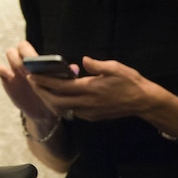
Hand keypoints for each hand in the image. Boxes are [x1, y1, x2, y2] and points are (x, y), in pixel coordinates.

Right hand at [0, 41, 68, 121]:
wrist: (43, 113)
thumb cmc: (54, 96)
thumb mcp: (61, 88)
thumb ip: (66, 77)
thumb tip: (74, 68)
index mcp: (35, 61)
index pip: (25, 47)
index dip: (28, 52)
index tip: (36, 63)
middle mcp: (23, 63)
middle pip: (16, 49)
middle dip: (21, 56)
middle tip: (29, 68)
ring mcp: (13, 71)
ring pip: (9, 54)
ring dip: (14, 62)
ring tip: (23, 74)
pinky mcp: (7, 81)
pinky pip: (0, 69)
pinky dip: (4, 71)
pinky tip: (11, 77)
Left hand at [30, 56, 154, 122]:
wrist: (145, 102)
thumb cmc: (131, 82)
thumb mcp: (115, 67)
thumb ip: (96, 65)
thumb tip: (83, 61)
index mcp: (91, 89)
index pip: (61, 86)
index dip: (44, 81)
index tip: (32, 75)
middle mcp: (88, 103)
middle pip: (57, 101)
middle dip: (42, 92)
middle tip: (32, 82)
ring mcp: (90, 112)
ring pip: (63, 109)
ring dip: (50, 100)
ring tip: (42, 89)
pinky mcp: (94, 117)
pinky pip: (73, 112)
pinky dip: (62, 105)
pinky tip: (60, 96)